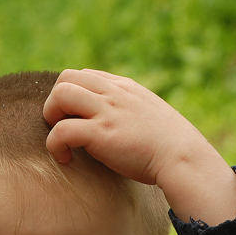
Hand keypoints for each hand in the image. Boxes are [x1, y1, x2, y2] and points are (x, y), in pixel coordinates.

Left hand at [43, 69, 235, 225]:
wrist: (184, 159)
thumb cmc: (169, 147)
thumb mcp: (150, 116)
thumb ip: (130, 111)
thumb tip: (118, 124)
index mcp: (125, 87)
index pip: (84, 75)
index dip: (73, 97)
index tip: (77, 121)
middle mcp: (114, 93)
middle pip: (65, 77)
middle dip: (56, 103)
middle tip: (64, 129)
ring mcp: (107, 111)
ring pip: (59, 94)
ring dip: (51, 118)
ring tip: (62, 142)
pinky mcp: (102, 133)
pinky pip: (61, 130)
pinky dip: (54, 145)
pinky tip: (66, 159)